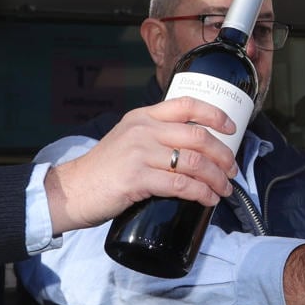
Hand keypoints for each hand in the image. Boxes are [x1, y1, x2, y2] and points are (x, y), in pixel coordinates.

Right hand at [44, 98, 240, 234]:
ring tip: (224, 190)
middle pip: (198, 137)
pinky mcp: (136, 178)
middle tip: (232, 171)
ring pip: (193, 162)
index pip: (186, 105)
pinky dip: (201, 193)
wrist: (72, 191)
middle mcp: (143, 130)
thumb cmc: (103, 170)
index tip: (232, 128)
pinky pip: (181, 184)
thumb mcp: (128, 140)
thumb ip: (154, 137)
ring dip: (216, 178)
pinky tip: (208, 199)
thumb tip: (192, 148)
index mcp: (143, 116)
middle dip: (223, 155)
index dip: (215, 114)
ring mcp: (139, 153)